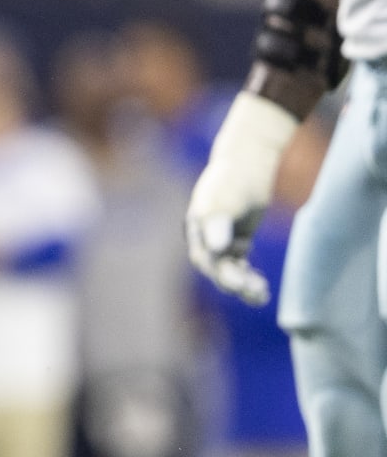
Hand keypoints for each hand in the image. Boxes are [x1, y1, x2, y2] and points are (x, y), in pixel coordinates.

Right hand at [184, 91, 297, 306]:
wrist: (247, 164)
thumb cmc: (234, 179)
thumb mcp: (226, 200)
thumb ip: (219, 222)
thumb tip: (216, 248)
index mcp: (197, 228)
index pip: (204, 258)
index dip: (220, 272)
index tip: (240, 282)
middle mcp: (206, 237)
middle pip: (216, 268)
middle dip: (234, 282)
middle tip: (256, 291)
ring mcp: (220, 240)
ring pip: (229, 270)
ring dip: (243, 284)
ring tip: (262, 294)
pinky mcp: (236, 240)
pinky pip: (240, 265)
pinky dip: (249, 277)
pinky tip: (262, 288)